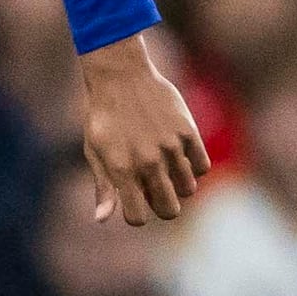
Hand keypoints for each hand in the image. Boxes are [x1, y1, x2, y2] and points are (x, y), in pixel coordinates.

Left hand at [78, 31, 208, 224]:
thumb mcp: (95, 151)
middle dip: (161, 205)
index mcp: (121, 170)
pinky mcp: (188, 131)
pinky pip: (202, 166)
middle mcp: (148, 162)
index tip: (134, 202)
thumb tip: (102, 220)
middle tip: (154, 189)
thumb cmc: (102, 115)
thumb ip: (103, 187)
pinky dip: (193, 167)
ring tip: (166, 169)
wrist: (120, 75)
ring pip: (188, 190)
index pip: (138, 217)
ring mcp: (170, 146)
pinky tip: (180, 156)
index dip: (136, 214)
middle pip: (169, 209)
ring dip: (178, 185)